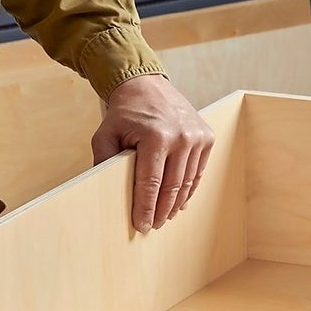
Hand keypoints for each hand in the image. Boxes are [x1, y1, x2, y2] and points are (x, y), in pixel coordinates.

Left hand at [91, 74, 214, 232]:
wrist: (147, 85)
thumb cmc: (125, 112)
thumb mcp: (106, 134)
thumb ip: (104, 162)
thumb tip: (106, 193)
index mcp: (156, 136)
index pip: (151, 183)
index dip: (146, 208)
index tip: (142, 226)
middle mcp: (181, 137)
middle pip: (172, 187)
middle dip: (161, 211)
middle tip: (153, 226)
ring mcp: (197, 137)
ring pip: (187, 182)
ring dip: (176, 204)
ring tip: (165, 216)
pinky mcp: (207, 137)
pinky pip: (198, 171)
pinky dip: (189, 189)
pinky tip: (179, 201)